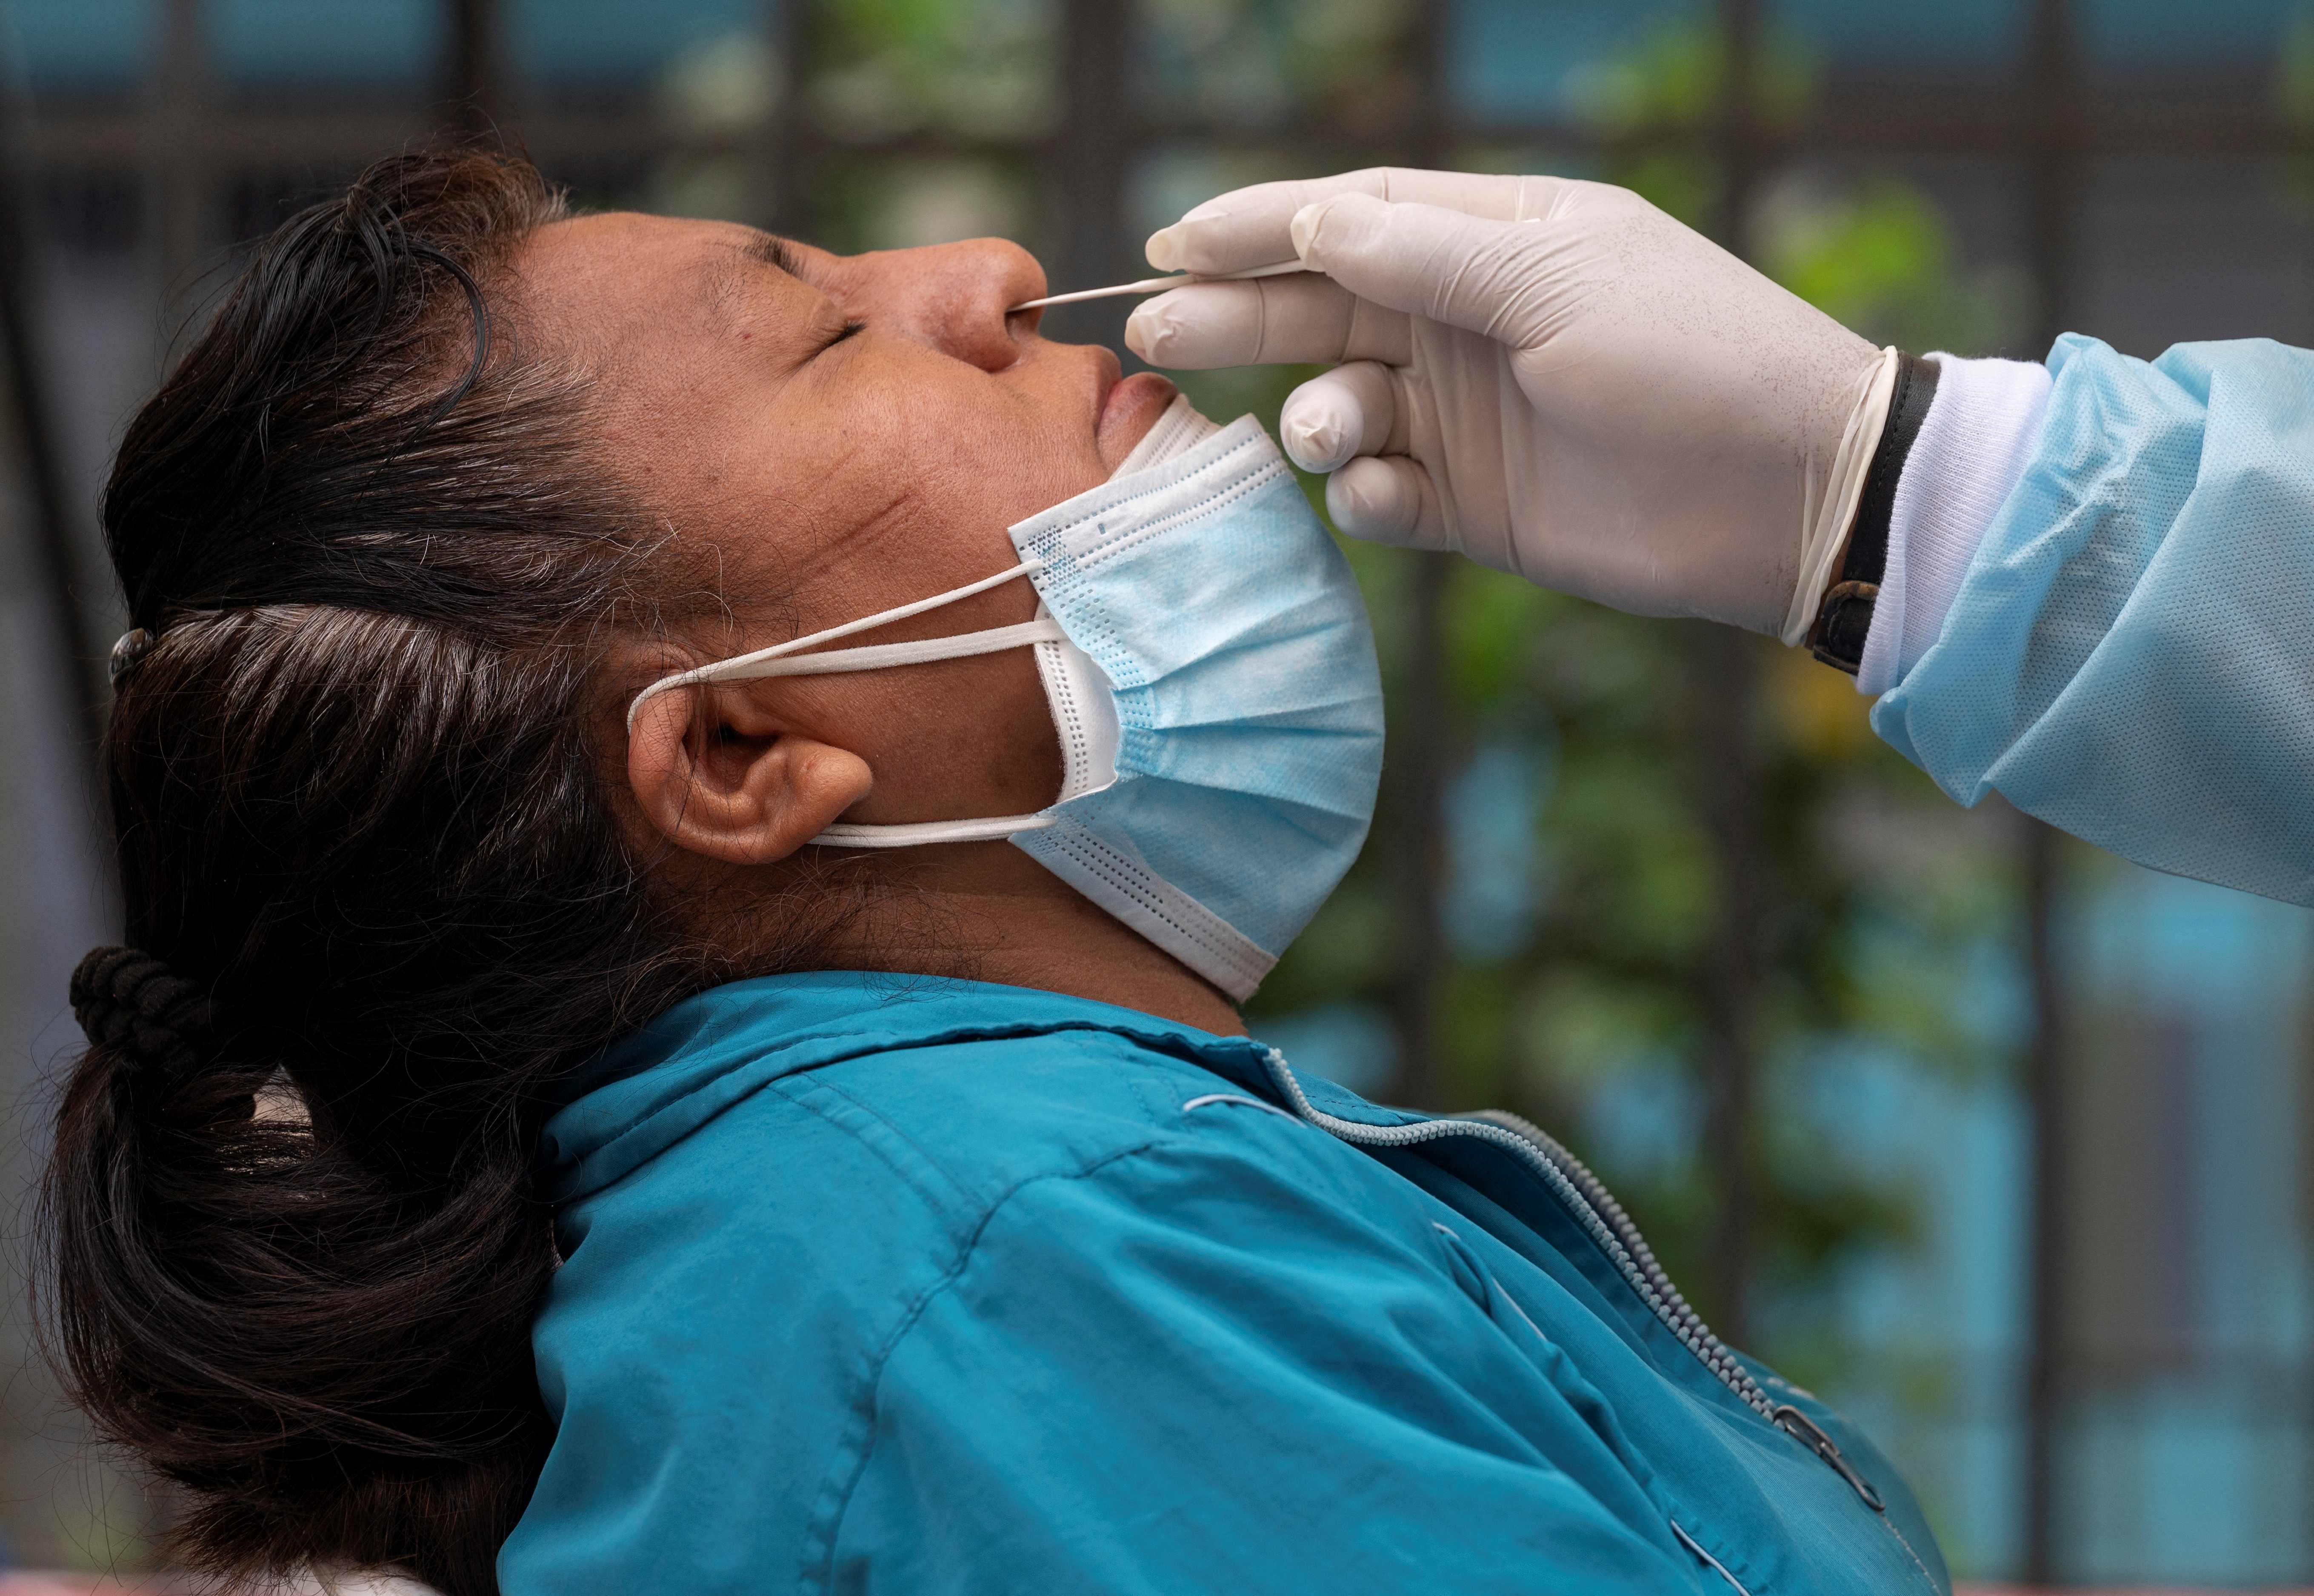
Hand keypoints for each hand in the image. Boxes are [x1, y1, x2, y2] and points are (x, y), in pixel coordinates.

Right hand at [1125, 169, 1890, 637]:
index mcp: (1494, 242)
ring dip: (1318, 419)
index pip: (1349, 220)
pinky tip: (1386, 495)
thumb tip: (1309, 221)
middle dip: (1236, 318)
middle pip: (1321, 311)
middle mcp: (1469, 323)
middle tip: (1151, 329)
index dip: (1255, 228)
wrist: (1784, 493)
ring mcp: (1467, 417)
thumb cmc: (1684, 358)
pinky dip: (1368, 498)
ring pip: (1341, 406)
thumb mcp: (1550, 282)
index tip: (1170, 243)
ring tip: (1334, 434)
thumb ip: (1419, 258)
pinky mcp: (1475, 506)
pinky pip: (1382, 496)